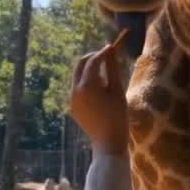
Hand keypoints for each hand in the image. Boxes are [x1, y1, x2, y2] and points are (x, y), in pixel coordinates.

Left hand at [69, 32, 128, 154]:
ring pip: (79, 76)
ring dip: (91, 72)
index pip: (93, 61)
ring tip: (107, 83)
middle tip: (107, 57)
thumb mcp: (117, 90)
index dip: (103, 52)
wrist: (108, 142)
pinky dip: (88, 84)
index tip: (113, 47)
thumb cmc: (118, 115)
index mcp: (87, 85)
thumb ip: (112, 68)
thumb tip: (111, 50)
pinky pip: (78, 89)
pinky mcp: (72, 106)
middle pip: (80, 64)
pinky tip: (101, 96)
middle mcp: (75, 90)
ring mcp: (71, 99)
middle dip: (93, 58)